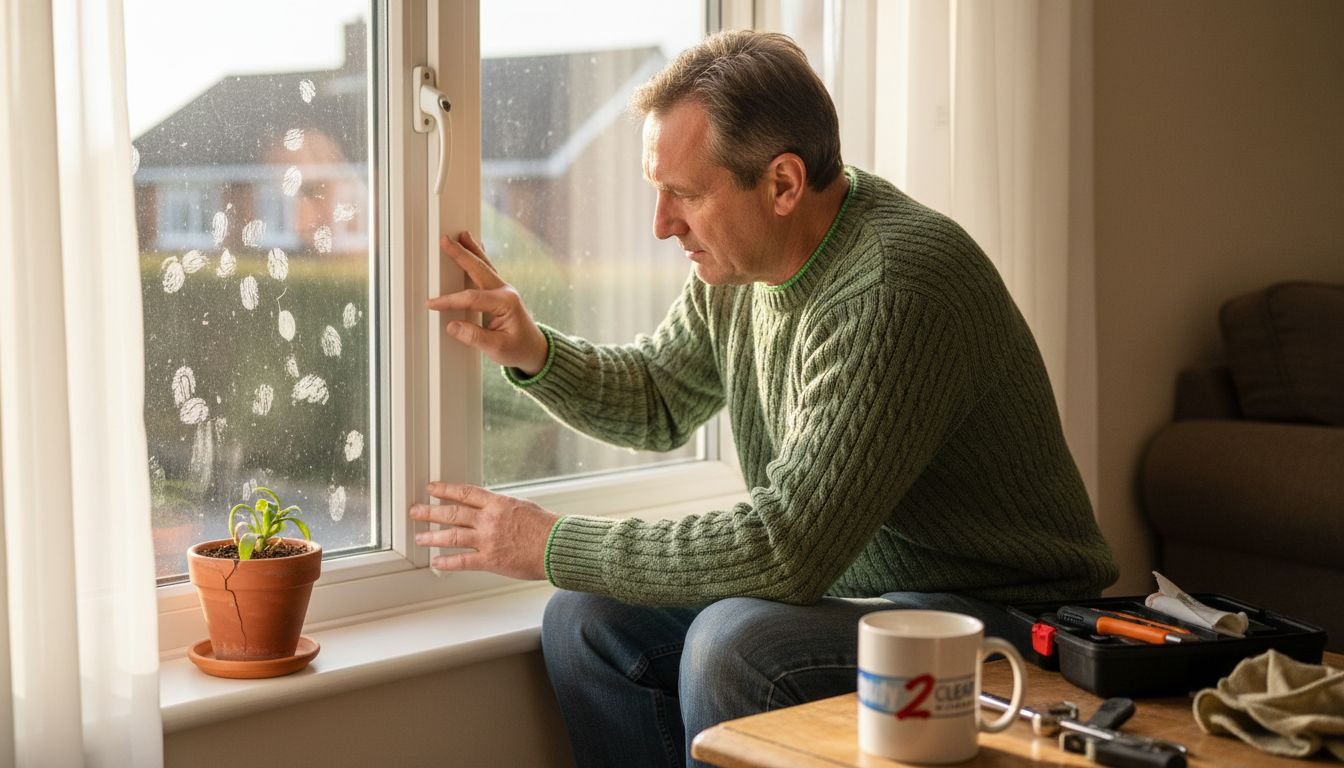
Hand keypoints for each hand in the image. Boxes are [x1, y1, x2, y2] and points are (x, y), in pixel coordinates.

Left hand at [409, 483, 558, 580]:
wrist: (558, 546)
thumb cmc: (546, 527)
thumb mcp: (522, 507)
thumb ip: (502, 507)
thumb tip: (489, 506)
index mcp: (498, 504)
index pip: (465, 493)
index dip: (445, 490)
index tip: (431, 488)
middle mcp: (489, 520)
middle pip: (452, 513)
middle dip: (430, 512)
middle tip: (415, 511)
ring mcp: (488, 540)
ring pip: (452, 536)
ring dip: (433, 536)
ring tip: (419, 537)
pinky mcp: (491, 561)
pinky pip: (463, 561)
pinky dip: (447, 562)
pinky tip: (436, 562)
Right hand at [427, 232, 549, 375]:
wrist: (534, 350)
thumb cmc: (519, 349)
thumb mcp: (497, 349)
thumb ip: (475, 337)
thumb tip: (453, 326)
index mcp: (506, 303)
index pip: (472, 298)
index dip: (450, 301)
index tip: (433, 304)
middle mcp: (506, 291)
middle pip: (479, 269)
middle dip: (461, 255)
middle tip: (445, 241)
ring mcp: (504, 289)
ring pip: (484, 266)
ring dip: (471, 250)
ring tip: (461, 236)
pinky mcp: (500, 292)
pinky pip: (488, 271)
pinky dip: (479, 257)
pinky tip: (474, 247)